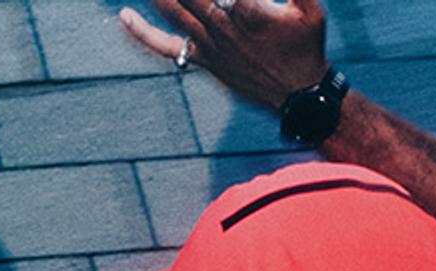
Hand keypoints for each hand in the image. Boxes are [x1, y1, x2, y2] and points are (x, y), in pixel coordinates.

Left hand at [120, 0, 329, 112]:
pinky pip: (167, 47)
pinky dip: (143, 33)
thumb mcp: (310, 8)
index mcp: (248, 11)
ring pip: (173, 9)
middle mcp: (224, 28)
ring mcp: (211, 46)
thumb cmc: (307, 46)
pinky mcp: (205, 60)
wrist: (301, 97)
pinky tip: (125, 17)